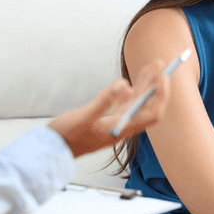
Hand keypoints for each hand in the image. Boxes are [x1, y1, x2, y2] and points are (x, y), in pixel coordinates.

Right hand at [48, 60, 169, 157]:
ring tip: (152, 66)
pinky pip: (125, 104)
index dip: (160, 95)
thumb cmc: (66, 137)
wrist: (52, 149)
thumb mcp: (84, 117)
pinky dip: (131, 90)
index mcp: (122, 129)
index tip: (161, 77)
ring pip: (136, 102)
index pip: (152, 114)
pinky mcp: (106, 119)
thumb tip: (123, 84)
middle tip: (160, 64)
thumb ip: (103, 101)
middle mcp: (122, 127)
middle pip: (147, 105)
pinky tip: (131, 81)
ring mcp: (115, 123)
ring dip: (145, 84)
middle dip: (155, 84)